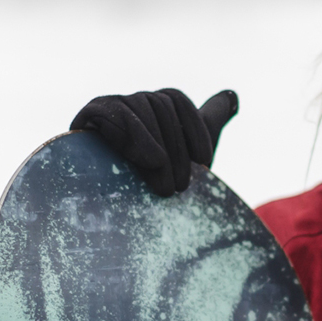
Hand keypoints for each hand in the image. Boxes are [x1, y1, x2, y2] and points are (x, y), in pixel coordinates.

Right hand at [70, 88, 237, 196]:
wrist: (117, 225)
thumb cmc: (155, 191)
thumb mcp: (189, 156)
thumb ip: (208, 123)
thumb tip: (232, 96)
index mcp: (152, 109)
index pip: (176, 99)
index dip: (195, 127)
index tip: (205, 159)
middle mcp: (130, 103)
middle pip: (162, 106)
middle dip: (178, 151)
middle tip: (180, 188)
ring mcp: (109, 106)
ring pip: (144, 108)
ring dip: (160, 152)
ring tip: (165, 188)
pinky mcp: (89, 115)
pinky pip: (117, 112)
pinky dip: (138, 138)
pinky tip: (151, 161)